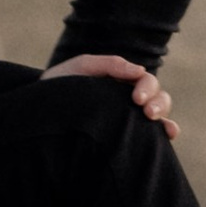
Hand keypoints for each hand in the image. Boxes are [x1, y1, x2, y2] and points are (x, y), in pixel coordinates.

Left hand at [43, 49, 177, 141]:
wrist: (38, 114)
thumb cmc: (58, 88)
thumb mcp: (80, 69)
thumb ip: (108, 65)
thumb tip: (139, 71)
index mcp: (120, 83)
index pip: (145, 81)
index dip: (147, 88)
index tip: (136, 100)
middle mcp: (128, 101)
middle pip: (157, 98)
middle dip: (159, 103)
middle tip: (147, 112)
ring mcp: (127, 121)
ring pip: (159, 117)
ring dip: (165, 119)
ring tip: (157, 126)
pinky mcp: (123, 141)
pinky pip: (151, 139)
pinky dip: (164, 136)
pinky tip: (167, 138)